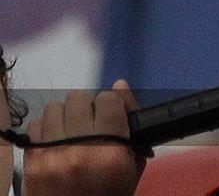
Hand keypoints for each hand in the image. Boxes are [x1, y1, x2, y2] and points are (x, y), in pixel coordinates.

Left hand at [23, 80, 144, 195]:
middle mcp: (80, 146)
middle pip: (79, 98)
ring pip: (54, 107)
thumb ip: (130, 123)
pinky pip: (35, 125)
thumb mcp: (133, 164)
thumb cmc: (111, 194)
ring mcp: (53, 153)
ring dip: (65, 116)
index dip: (111, 104)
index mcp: (111, 148)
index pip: (108, 99)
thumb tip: (120, 85)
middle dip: (87, 108)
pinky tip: (55, 142)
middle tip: (90, 124)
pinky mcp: (33, 159)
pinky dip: (46, 129)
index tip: (111, 115)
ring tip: (71, 131)